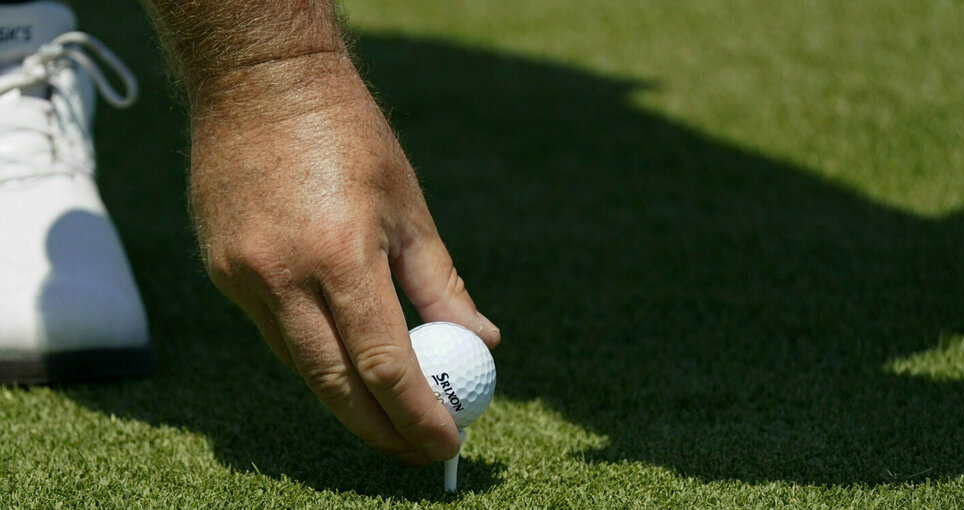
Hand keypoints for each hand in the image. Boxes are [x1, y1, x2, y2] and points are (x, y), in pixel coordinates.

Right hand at [187, 53, 499, 464]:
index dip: (418, 414)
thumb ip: (441, 283)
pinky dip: (313, 357)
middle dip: (381, 431)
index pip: (384, 364)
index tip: (446, 443)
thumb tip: (482, 340)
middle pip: (335, 385)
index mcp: (340, 255)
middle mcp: (282, 276)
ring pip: (300, 366)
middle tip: (417, 451)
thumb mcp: (409, 207)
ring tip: (389, 419)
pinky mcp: (222, 273)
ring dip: (347, 402)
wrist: (260, 82)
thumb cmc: (350, 136)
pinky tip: (343, 363)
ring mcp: (242, 278)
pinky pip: (275, 334)